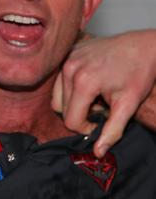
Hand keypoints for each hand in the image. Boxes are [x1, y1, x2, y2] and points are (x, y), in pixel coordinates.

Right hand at [53, 30, 155, 157]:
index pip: (70, 119)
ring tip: (95, 98)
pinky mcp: (67, 55)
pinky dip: (71, 88)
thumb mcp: (128, 105)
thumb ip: (112, 130)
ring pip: (56, 95)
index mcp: (83, 82)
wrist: (142, 46)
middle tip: (101, 109)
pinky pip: (59, 81)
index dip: (84, 128)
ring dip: (73, 102)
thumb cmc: (138, 73)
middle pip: (60, 108)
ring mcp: (66, 60)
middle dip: (79, 114)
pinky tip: (91, 85)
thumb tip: (98, 152)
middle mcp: (69, 69)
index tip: (100, 123)